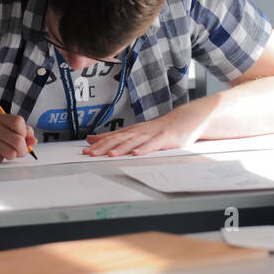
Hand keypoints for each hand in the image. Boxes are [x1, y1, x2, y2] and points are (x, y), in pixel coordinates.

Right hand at [0, 113, 36, 163]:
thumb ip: (19, 130)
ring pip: (10, 153)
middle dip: (23, 149)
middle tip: (20, 150)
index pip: (19, 123)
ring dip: (12, 155)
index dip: (24, 132)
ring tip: (7, 151)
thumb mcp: (1, 124)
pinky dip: (0, 158)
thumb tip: (33, 140)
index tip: (22, 136)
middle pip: (17, 141)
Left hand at [82, 101, 211, 156]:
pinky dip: (145, 148)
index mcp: (134, 131)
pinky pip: (154, 144)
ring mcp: (153, 134)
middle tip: (91, 153)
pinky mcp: (166, 138)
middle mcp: (141, 131)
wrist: (187, 119)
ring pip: (134, 141)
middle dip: (104, 146)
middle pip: (120, 139)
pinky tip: (137, 153)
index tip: (85, 150)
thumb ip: (118, 137)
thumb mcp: (139, 132)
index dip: (99, 143)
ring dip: (121, 148)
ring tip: (110, 154)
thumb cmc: (163, 128)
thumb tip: (95, 139)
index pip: (113, 137)